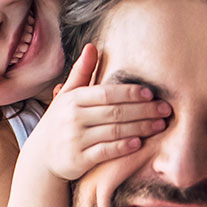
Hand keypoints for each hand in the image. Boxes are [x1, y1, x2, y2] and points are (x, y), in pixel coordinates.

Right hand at [27, 44, 170, 179]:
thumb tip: (92, 46)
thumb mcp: (67, 96)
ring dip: (140, 128)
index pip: (107, 93)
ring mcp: (75, 140)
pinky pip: (105, 152)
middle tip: (165, 110)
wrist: (41, 158)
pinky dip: (123, 147)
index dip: (131, 93)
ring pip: (114, 132)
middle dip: (143, 111)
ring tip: (160, 126)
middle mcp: (73, 118)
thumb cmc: (59, 123)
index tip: (151, 94)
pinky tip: (139, 143)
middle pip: (115, 112)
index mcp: (73, 99)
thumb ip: (81, 73)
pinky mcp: (78, 160)